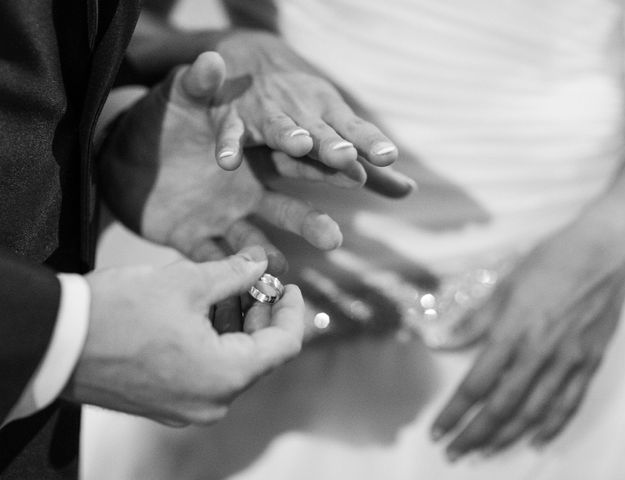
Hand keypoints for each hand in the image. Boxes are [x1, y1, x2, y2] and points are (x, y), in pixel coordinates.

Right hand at [63, 247, 303, 425]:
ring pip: (233, 362)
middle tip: (257, 280)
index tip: (288, 285)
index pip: (284, 346)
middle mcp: (212, 401)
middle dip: (262, 314)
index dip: (292, 311)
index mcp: (225, 376)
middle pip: (259, 355)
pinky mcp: (167, 402)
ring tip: (229, 289)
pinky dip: (215, 342)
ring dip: (237, 326)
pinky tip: (204, 311)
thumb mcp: (186, 282)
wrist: (56, 341)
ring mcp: (188, 406)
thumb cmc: (119, 312)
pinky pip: (208, 372)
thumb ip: (234, 274)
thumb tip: (260, 261)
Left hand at [100, 52, 341, 273]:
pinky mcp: (191, 238)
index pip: (293, 163)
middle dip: (309, 224)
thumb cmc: (158, 120)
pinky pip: (209, 258)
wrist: (119, 155)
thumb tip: (212, 57)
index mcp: (253, 158)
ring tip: (281, 269)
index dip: (321, 167)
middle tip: (333, 238)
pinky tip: (235, 281)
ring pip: (253, 242)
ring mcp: (220, 218)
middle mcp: (246, 192)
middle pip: (285, 211)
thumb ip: (197, 83)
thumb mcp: (179, 99)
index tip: (352, 172)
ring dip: (268, 256)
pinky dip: (221, 271)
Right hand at [211, 30, 398, 176]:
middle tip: (347, 156)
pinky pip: (230, 133)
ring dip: (288, 134)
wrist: (252, 53)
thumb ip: (368, 165)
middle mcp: (302, 113)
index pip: (355, 131)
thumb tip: (409, 192)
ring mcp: (266, 114)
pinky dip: (228, 144)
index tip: (388, 156)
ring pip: (278, 126)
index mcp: (330, 115)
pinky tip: (229, 162)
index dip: (370, 143)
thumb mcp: (336, 127)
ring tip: (300, 145)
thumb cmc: (303, 103)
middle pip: (320, 131)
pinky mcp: (232, 119)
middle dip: (332, 144)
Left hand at [431, 218, 624, 459]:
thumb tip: (439, 342)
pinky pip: (569, 404)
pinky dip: (551, 426)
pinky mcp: (588, 362)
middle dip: (474, 434)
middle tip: (454, 452)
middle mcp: (538, 353)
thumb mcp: (502, 287)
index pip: (476, 385)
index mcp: (511, 332)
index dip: (454, 412)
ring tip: (484, 452)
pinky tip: (535, 439)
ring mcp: (567, 361)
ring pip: (534, 413)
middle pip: (501, 407)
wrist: (601, 253)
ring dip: (506, 437)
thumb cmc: (548, 264)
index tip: (437, 430)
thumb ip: (472, 321)